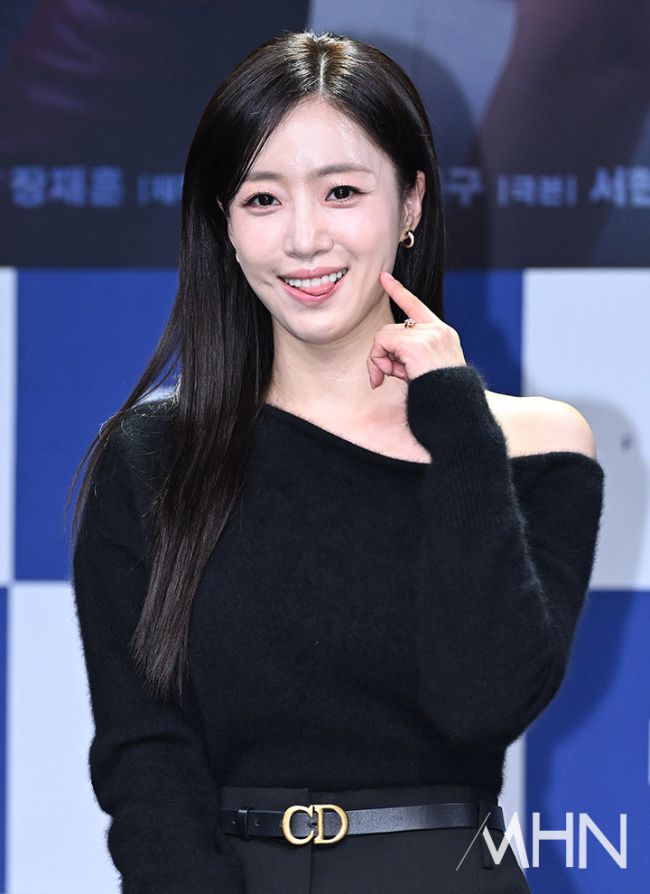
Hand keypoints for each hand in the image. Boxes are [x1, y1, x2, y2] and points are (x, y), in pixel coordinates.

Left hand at [367, 272, 466, 387]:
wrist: (453, 405)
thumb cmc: (440, 394)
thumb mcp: (426, 368)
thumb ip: (408, 355)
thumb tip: (382, 358)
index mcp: (442, 333)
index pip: (416, 306)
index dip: (398, 291)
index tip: (383, 278)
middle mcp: (437, 330)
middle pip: (392, 329)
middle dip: (383, 354)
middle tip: (385, 376)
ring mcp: (427, 335)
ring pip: (384, 336)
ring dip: (381, 359)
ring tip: (395, 377)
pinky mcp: (415, 344)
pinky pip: (382, 343)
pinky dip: (379, 360)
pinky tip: (393, 374)